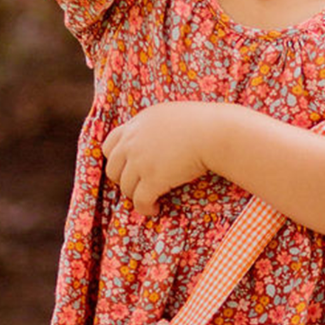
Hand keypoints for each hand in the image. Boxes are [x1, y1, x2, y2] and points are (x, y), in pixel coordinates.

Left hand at [101, 101, 225, 215]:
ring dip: (135, 196)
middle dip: (122, 179)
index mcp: (137, 124)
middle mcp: (132, 142)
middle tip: (137, 185)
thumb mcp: (170, 115)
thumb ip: (155, 126)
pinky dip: (145, 208)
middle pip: (112, 168)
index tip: (125, 167)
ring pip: (125, 187)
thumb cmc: (204, 122)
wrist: (215, 133)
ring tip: (148, 200)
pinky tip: (155, 209)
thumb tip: (156, 138)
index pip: (109, 144)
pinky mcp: (152, 179)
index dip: (115, 159)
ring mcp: (140, 161)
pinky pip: (140, 201)